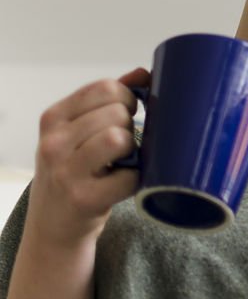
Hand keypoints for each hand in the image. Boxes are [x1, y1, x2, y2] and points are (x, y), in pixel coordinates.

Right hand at [24, 68, 149, 248]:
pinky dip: (135, 179)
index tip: (126, 113)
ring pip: (118, 138)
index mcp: (53, 118)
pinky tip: (123, 182)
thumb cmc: (74, 171)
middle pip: (116, 112)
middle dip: (129, 125)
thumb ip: (108, 100)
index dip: (127, 97)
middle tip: (122, 144)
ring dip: (132, 149)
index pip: (105, 87)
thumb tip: (142, 73)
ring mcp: (65, 172)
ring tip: (123, 160)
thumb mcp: (78, 132)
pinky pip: (128, 176)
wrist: (53, 226)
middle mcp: (53, 143)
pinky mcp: (83, 199)